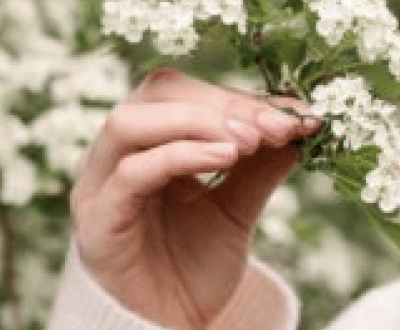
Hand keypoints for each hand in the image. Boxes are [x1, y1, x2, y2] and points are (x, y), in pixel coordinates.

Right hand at [70, 68, 319, 328]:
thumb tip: (300, 123)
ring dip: (199, 121)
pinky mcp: (98, 222)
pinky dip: (181, 155)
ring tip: (251, 141)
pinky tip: (227, 157)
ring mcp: (101, 186)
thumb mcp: (239, 206)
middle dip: (225, 104)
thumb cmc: (194, 265)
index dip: (244, 97)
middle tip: (276, 126)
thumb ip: (261, 166)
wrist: (170, 326)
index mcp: (151, 142)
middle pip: (159, 93)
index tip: (297, 114)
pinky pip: (132, 173)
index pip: (190, 93)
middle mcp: (118, 155)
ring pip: (132, 121)